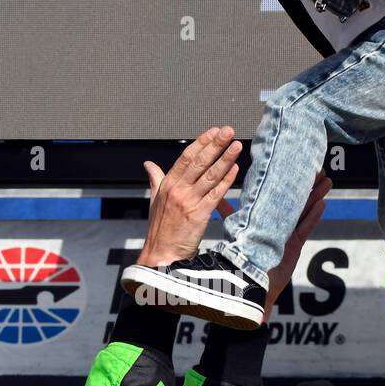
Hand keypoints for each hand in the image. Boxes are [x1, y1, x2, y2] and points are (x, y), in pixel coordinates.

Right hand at [136, 127, 241, 268]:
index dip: (201, 142)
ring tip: (236, 146)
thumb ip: (155, 179)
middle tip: (228, 130)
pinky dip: (226, 181)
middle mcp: (177, 190)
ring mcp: (188, 201)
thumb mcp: (154, 200)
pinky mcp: (199, 215)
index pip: (186, 157)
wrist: (161, 254)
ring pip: (210, 176)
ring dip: (225, 159)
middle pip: (199, 162)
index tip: (213, 131)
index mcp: (167, 184)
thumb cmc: (160, 229)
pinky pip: (215, 194)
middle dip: (215, 145)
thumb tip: (148, 164)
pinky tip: (235, 170)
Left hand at [219, 171, 331, 322]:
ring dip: (315, 196)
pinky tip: (322, 203)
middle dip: (307, 186)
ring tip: (326, 181)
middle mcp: (278, 226)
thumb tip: (218, 200)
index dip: (287, 184)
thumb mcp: (234, 232)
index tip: (295, 169)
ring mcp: (288, 236)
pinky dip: (313, 216)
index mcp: (266, 221)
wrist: (248, 285)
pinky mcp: (294, 247)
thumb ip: (230, 215)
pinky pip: (305, 228)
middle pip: (296, 202)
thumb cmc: (240, 260)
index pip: (278, 198)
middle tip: (319, 170)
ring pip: (304, 212)